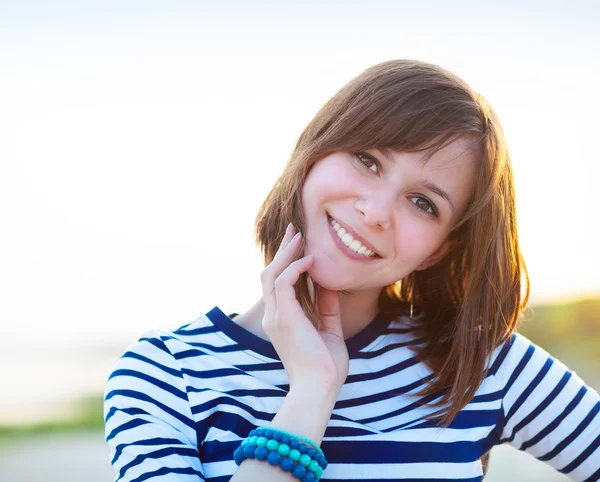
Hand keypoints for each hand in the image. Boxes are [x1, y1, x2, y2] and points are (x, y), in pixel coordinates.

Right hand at [260, 224, 348, 394]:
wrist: (319, 389)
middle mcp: (273, 316)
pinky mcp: (284, 317)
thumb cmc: (325, 367)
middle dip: (282, 250)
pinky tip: (310, 260)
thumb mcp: (329, 331)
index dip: (286, 262)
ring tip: (299, 236)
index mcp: (280, 320)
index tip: (298, 245)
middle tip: (294, 230)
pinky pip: (283, 282)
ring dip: (286, 254)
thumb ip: (327, 309)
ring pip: (272, 274)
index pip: (278, 284)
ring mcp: (275, 316)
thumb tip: (329, 287)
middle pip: (270, 274)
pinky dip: (296, 268)